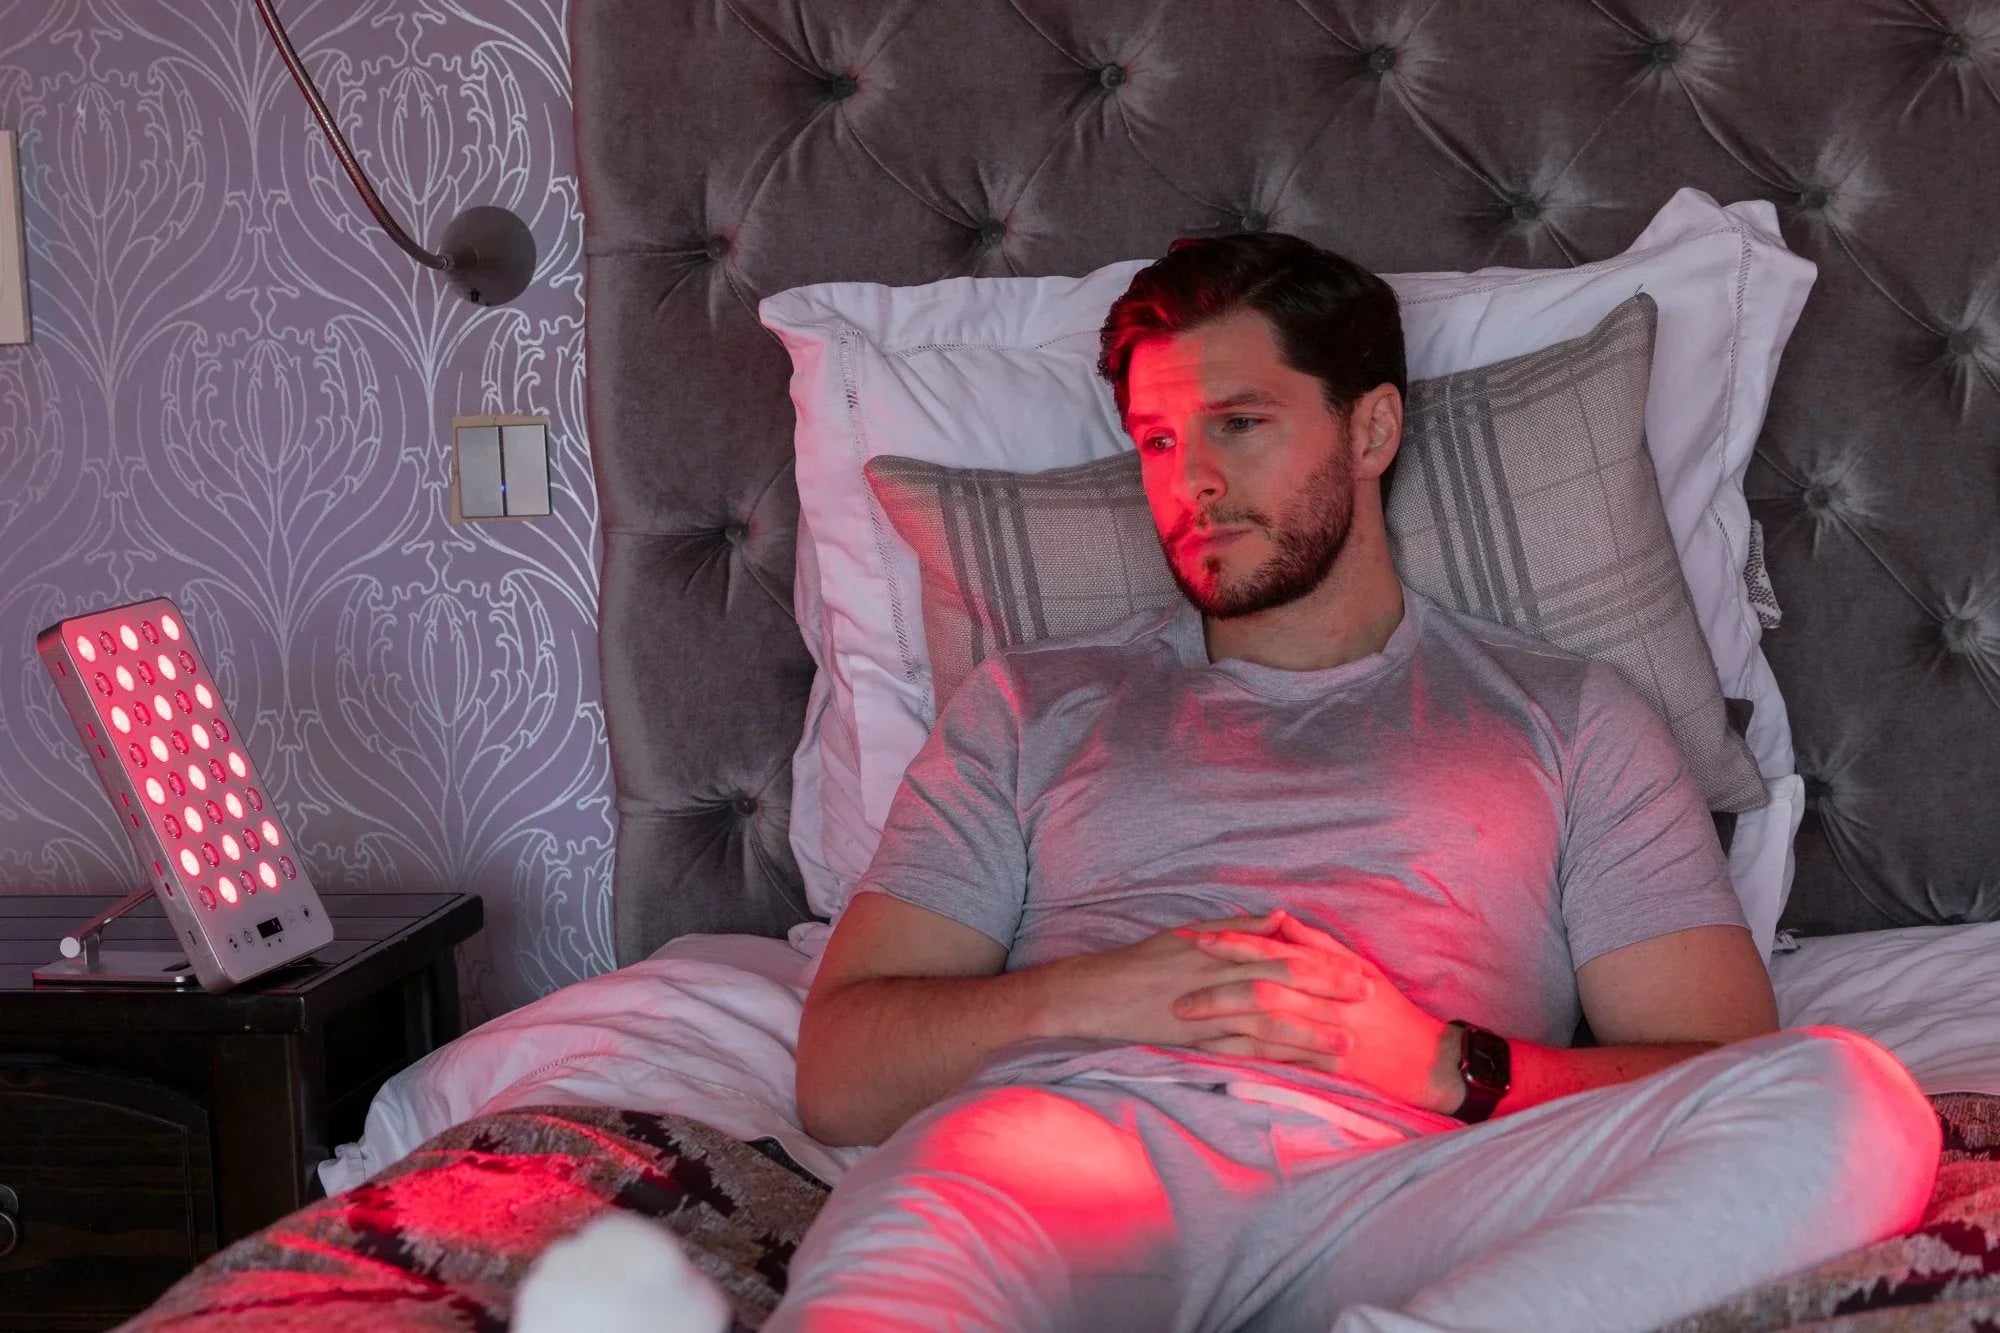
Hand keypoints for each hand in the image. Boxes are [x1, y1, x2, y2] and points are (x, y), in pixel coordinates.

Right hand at [1047, 912, 1369, 1049]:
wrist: (1093, 994)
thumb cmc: (1141, 963)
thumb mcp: (1188, 935)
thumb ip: (1239, 929)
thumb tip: (1281, 917)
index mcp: (1219, 951)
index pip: (1281, 955)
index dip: (1323, 964)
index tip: (1358, 971)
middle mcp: (1216, 979)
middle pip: (1283, 985)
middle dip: (1327, 994)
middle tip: (1367, 1001)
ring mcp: (1206, 1014)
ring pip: (1267, 1024)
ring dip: (1309, 1035)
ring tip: (1346, 1045)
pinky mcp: (1194, 1043)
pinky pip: (1239, 1053)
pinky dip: (1271, 1062)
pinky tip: (1298, 1072)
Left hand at [1178, 910, 1457, 1113]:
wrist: (1425, 1062)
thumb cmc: (1388, 1010)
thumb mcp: (1359, 967)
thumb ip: (1317, 943)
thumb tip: (1278, 918)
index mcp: (1332, 972)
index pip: (1276, 952)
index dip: (1237, 944)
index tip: (1200, 938)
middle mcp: (1326, 1003)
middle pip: (1262, 988)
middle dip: (1216, 984)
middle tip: (1176, 984)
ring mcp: (1323, 1038)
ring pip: (1262, 1026)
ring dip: (1220, 1020)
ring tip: (1181, 1015)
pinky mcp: (1321, 1070)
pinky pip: (1273, 1061)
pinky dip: (1239, 1055)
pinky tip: (1208, 1050)